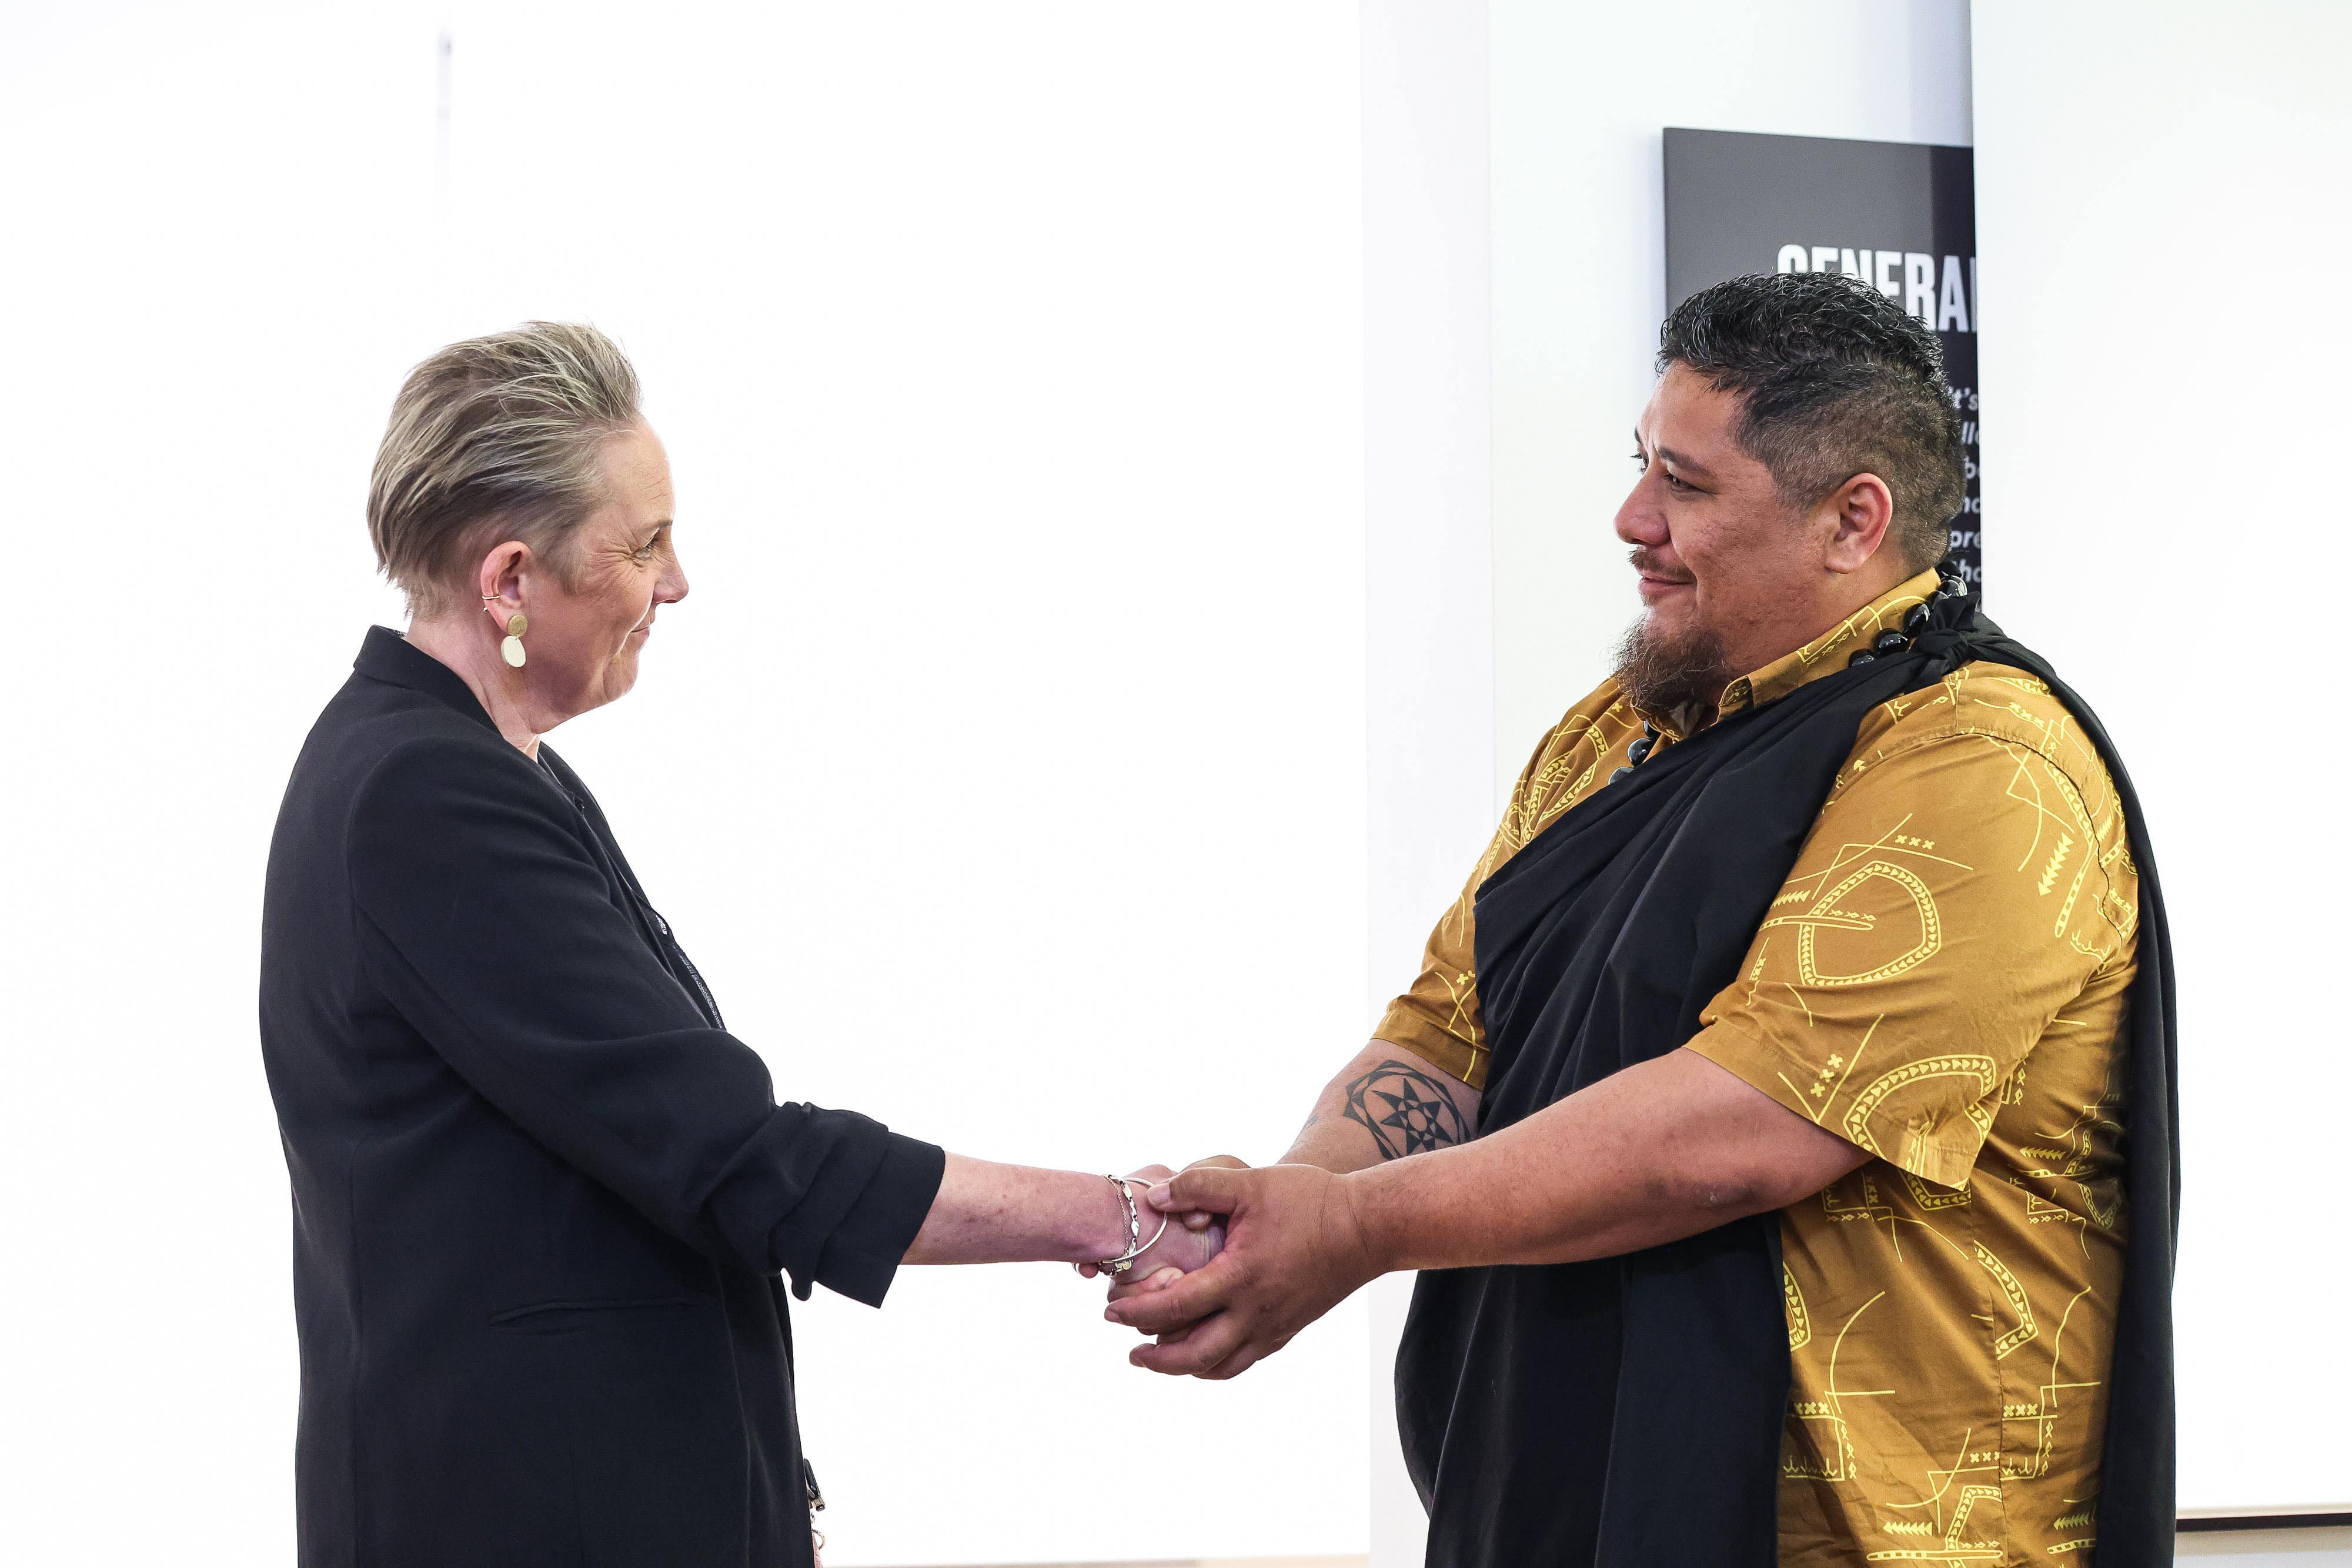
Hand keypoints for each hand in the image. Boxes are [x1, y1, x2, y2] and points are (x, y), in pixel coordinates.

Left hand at [1103, 1163, 1378, 1379]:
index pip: (1176, 1308)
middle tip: (1129, 1348)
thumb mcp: (1251, 1182)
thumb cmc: (1310, 1201)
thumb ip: (1199, 1186)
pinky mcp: (1288, 1330)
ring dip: (1182, 1368)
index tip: (1111, 1310)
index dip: (1137, 1312)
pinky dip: (1215, 1365)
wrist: (1367, 1227)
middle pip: (1192, 1356)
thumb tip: (1152, 1199)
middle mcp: (1256, 1313)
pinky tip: (1202, 1351)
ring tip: (1156, 1357)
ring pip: (1219, 1367)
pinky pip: (1244, 1360)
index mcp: (1241, 1278)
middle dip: (1154, 1357)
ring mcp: (1274, 1327)